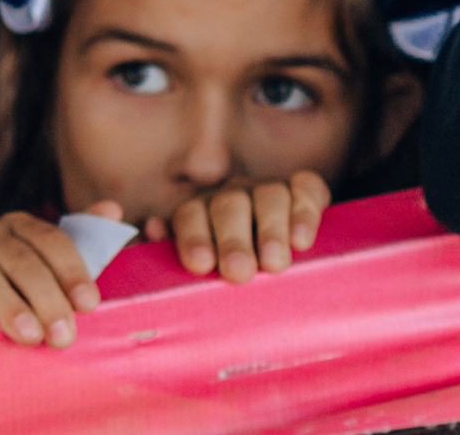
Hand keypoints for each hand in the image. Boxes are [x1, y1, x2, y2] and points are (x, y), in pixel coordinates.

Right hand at [0, 204, 112, 346]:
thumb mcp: (35, 281)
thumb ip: (76, 249)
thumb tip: (112, 209)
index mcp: (16, 228)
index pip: (49, 239)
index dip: (71, 270)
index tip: (89, 305)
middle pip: (20, 257)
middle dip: (45, 297)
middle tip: (63, 336)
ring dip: (9, 303)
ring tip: (28, 336)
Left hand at [145, 171, 328, 281]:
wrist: (276, 259)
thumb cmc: (227, 271)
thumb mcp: (199, 268)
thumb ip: (167, 251)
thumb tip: (153, 229)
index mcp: (200, 212)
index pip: (190, 216)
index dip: (193, 238)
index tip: (201, 265)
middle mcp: (232, 196)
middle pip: (229, 205)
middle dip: (233, 239)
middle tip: (239, 272)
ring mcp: (267, 190)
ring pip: (269, 195)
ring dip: (271, 229)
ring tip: (274, 263)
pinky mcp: (303, 191)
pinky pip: (306, 188)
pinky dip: (305, 210)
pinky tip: (302, 240)